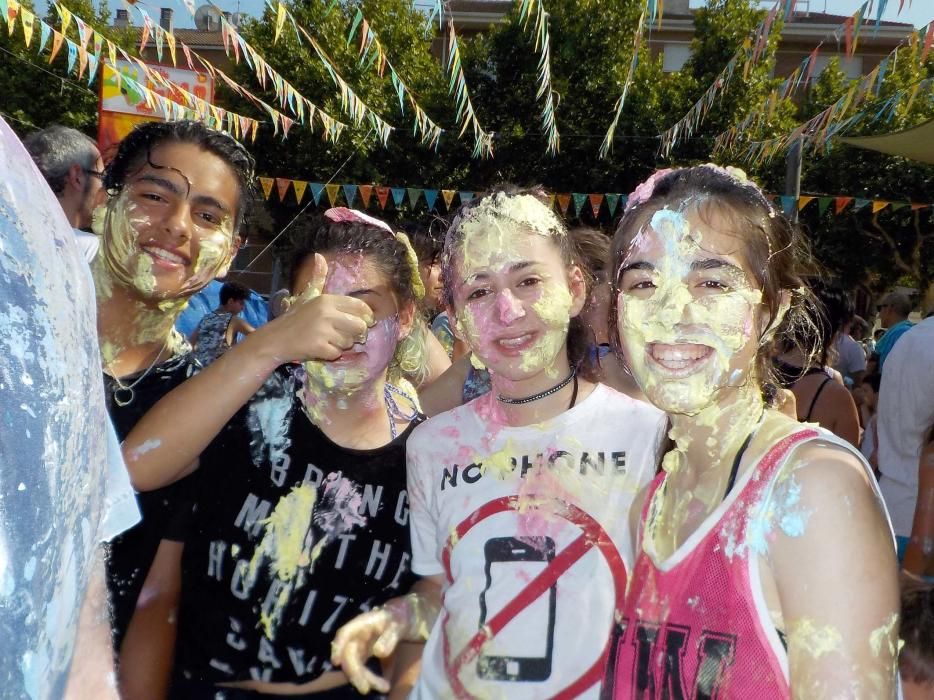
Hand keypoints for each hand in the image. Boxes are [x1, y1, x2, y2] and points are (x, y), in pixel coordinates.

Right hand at [256, 254, 373, 364]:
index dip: (365, 316)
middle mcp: (327, 313)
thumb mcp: (307, 295)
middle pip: (360, 327)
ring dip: (341, 344)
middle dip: (354, 333)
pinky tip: (320, 348)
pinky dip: (330, 354)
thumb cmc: (294, 318)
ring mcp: (323, 331)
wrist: (275, 339)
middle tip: (342, 334)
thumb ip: (318, 278)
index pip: (360, 307)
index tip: (360, 322)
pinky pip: (337, 354)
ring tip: (326, 339)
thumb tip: (319, 255)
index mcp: (327, 299)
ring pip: (349, 342)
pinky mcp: (320, 347)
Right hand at [331, 594, 432, 694]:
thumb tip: (378, 652)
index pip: (345, 633)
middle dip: (354, 672)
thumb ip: (390, 637)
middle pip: (349, 654)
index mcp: (363, 623)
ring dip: (365, 678)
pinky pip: (365, 669)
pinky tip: (384, 686)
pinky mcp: (367, 655)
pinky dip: (372, 678)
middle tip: (365, 688)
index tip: (337, 662)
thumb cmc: (403, 616)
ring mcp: (362, 645)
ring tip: (383, 688)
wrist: (411, 616)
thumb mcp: (399, 624)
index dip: (338, 646)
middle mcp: (359, 635)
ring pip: (356, 664)